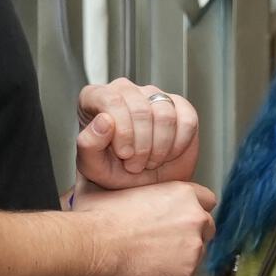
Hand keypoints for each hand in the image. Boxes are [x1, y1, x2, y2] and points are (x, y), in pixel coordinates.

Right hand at [71, 180, 214, 275]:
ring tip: (150, 253)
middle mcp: (195, 218)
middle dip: (189, 231)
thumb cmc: (97, 219)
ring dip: (181, 252)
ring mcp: (195, 246)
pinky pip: (186, 272)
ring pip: (197, 250)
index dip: (191, 208)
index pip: (206, 199)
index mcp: (183, 194)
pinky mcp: (188, 272)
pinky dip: (172, 272)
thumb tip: (113, 175)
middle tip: (163, 237)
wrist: (91, 247)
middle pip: (206, 225)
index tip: (179, 216)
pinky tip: (149, 266)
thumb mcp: (113, 186)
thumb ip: (128, 183)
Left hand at [76, 80, 201, 189]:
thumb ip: (88, 143)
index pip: (111, 100)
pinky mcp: (180, 106)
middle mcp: (125, 91)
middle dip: (142, 145)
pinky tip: (168, 153)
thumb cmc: (114, 173)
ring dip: (160, 147)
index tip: (124, 154)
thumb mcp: (92, 166)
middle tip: (136, 165)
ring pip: (165, 115)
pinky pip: (187, 120)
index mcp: (95, 98)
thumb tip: (103, 120)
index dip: (122, 130)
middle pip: (140, 110)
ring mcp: (154, 95)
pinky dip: (179, 144)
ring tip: (150, 161)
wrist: (142, 184)